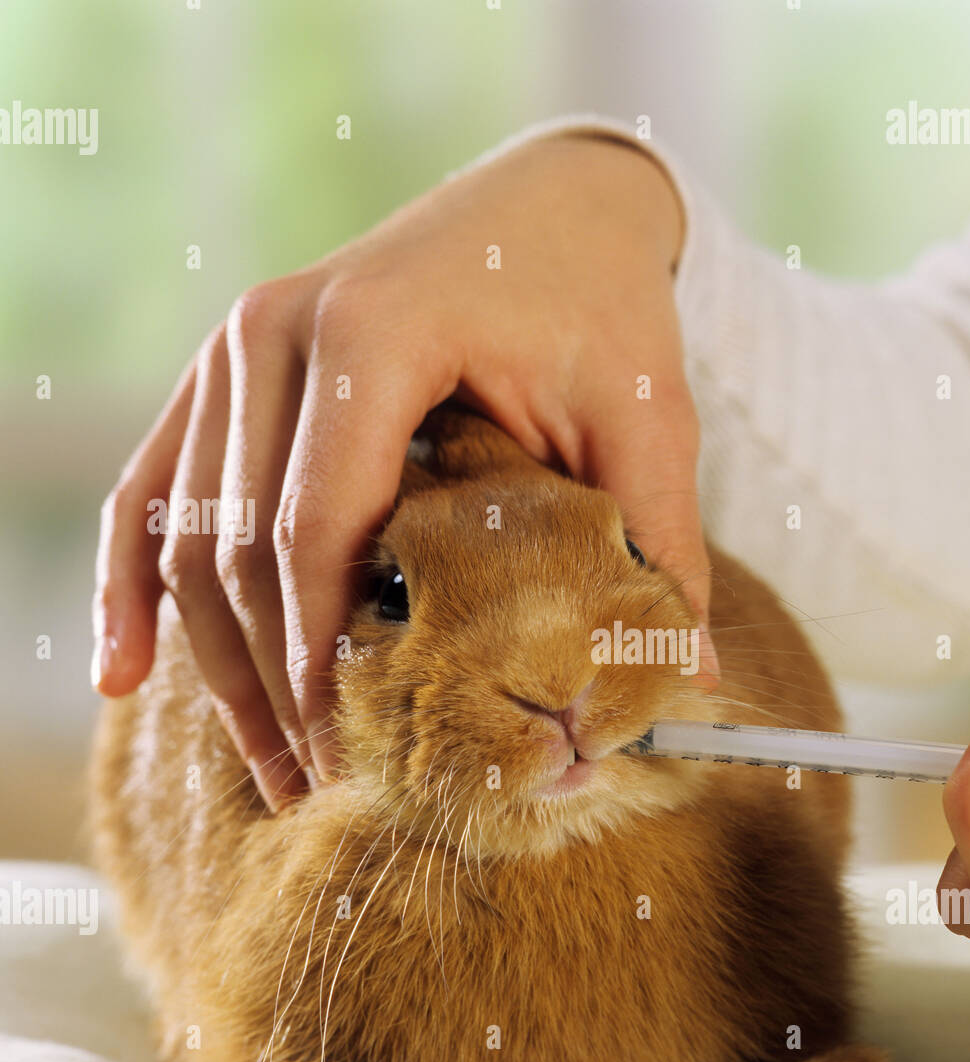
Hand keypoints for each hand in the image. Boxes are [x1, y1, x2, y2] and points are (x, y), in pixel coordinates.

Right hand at [93, 133, 714, 809]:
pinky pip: (153, 490)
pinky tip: (126, 671)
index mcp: (373, 334)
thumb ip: (659, 544)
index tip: (357, 756)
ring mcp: (236, 348)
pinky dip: (137, 583)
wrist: (552, 205)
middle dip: (274, 684)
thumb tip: (680, 683)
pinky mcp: (228, 374)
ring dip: (214, 660)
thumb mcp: (647, 414)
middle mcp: (276, 332)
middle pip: (238, 547)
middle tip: (320, 786)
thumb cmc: (600, 303)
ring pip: (187, 533)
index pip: (317, 530)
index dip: (325, 660)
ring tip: (269, 765)